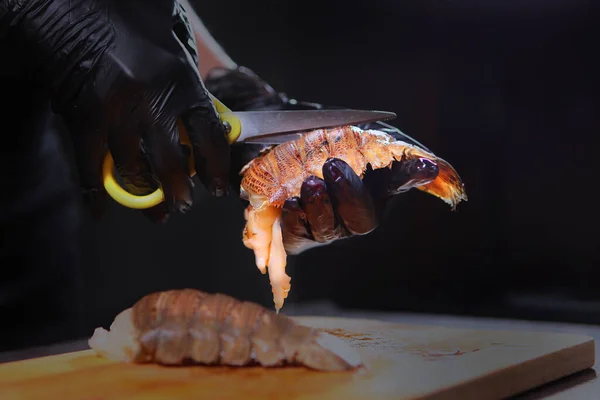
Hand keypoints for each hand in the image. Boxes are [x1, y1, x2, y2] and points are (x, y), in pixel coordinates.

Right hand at [1, 0, 229, 222]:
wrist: (74, 8)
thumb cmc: (132, 25)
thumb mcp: (175, 49)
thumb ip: (190, 85)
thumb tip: (212, 120)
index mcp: (182, 81)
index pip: (209, 135)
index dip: (215, 167)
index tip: (216, 187)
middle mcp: (151, 101)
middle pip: (172, 163)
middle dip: (179, 193)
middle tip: (184, 205)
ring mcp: (115, 113)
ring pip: (134, 171)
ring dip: (145, 198)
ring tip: (156, 213)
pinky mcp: (84, 119)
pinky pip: (91, 166)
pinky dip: (96, 192)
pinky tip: (101, 207)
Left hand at [204, 67, 437, 253]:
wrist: (280, 146)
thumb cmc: (324, 143)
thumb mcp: (354, 136)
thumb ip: (386, 149)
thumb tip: (430, 166)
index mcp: (375, 189)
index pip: (399, 182)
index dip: (412, 176)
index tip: (426, 166)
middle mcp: (354, 214)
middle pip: (362, 219)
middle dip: (349, 194)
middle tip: (332, 165)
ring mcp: (327, 228)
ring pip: (329, 230)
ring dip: (320, 206)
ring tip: (309, 183)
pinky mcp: (298, 235)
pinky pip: (298, 235)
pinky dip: (295, 220)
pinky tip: (291, 203)